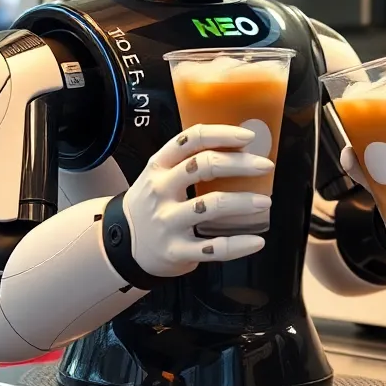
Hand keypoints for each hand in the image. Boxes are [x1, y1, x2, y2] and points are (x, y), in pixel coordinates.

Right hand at [123, 124, 272, 278]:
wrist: (121, 244)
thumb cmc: (153, 203)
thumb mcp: (160, 175)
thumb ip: (189, 162)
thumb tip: (242, 149)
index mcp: (159, 166)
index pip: (190, 139)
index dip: (222, 134)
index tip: (248, 137)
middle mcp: (161, 190)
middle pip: (203, 166)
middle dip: (239, 163)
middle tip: (265, 165)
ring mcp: (167, 221)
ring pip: (210, 205)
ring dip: (243, 202)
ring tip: (264, 202)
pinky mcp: (175, 250)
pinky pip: (212, 247)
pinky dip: (238, 245)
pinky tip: (256, 241)